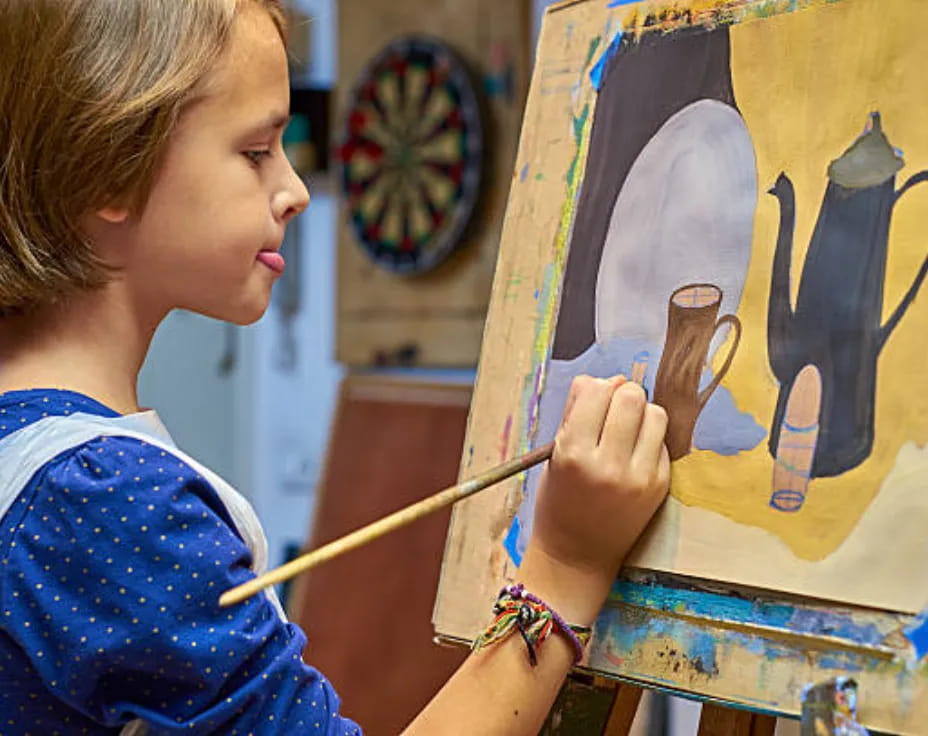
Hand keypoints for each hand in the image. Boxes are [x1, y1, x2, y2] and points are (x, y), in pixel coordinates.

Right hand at [521, 376, 669, 623]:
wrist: (577, 555)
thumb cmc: (559, 502)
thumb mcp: (554, 455)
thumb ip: (576, 412)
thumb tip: (608, 379)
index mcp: (573, 453)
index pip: (596, 391)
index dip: (596, 388)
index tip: (594, 399)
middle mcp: (608, 464)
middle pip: (631, 397)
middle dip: (622, 395)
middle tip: (614, 410)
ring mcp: (638, 477)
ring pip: (655, 414)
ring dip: (641, 414)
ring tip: (627, 430)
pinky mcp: (658, 487)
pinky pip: (662, 443)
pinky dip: (649, 440)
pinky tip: (633, 454)